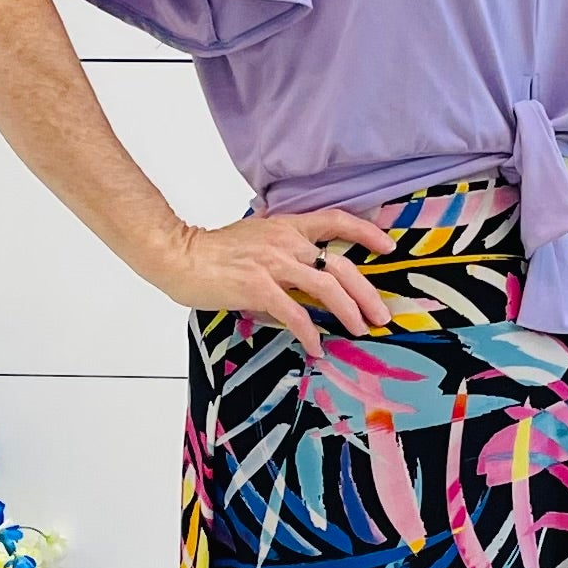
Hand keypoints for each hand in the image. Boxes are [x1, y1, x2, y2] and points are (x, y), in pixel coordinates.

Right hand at [144, 209, 397, 352]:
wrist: (179, 255)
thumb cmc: (213, 252)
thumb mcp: (256, 240)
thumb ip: (283, 255)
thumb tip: (305, 284)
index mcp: (287, 227)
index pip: (336, 220)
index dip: (366, 232)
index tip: (388, 247)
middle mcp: (285, 242)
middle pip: (340, 265)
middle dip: (367, 293)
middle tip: (381, 315)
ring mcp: (272, 264)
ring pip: (326, 288)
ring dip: (348, 312)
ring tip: (359, 330)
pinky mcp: (258, 287)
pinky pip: (295, 313)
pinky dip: (310, 332)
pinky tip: (317, 346)